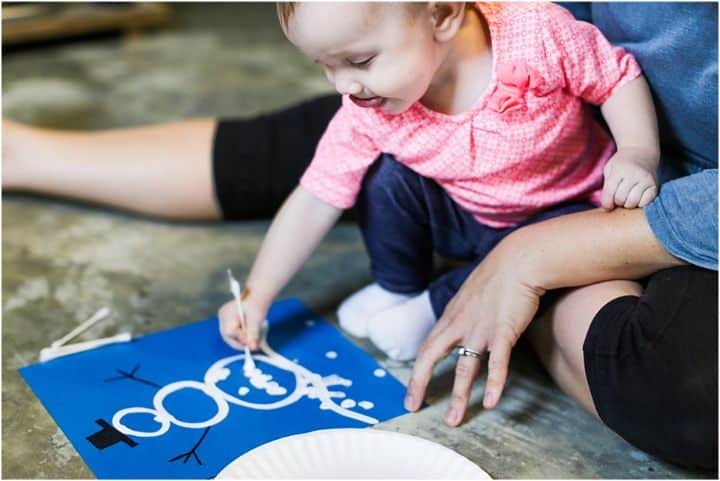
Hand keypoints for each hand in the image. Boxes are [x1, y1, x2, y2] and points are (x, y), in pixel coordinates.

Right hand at [217, 292, 266, 350]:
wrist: (257, 296)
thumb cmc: (257, 304)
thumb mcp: (256, 320)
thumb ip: (253, 334)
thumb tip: (252, 347)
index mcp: (226, 313)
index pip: (230, 332)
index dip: (241, 340)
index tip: (253, 345)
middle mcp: (222, 317)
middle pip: (228, 336)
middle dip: (241, 343)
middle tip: (253, 347)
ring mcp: (223, 319)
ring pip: (230, 337)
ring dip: (241, 341)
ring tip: (253, 341)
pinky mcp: (228, 322)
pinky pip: (232, 334)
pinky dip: (241, 337)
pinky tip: (250, 336)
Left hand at [404, 240, 542, 425]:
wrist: (519, 260)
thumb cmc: (499, 276)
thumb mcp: (471, 294)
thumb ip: (463, 313)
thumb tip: (460, 326)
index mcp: (451, 316)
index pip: (427, 347)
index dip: (417, 369)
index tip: (411, 388)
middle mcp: (460, 324)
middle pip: (431, 357)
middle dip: (419, 383)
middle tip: (412, 406)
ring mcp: (480, 329)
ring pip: (463, 368)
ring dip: (458, 396)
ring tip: (453, 420)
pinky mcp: (503, 332)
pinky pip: (497, 363)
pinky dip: (493, 383)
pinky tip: (490, 402)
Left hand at [601, 147, 658, 209]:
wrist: (641, 152)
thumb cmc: (621, 164)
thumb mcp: (609, 170)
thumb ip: (606, 187)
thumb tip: (607, 209)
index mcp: (619, 170)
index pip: (609, 192)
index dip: (606, 202)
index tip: (607, 205)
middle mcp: (634, 174)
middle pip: (620, 198)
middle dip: (616, 202)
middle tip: (617, 197)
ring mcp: (646, 180)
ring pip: (633, 202)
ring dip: (627, 204)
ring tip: (626, 197)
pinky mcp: (655, 186)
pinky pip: (645, 203)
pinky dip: (639, 204)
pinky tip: (636, 198)